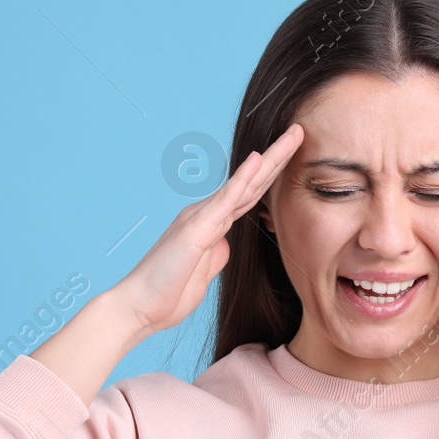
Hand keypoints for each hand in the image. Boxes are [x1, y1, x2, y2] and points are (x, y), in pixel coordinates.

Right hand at [117, 123, 303, 336]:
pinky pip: (225, 200)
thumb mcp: (203, 273)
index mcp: (211, 225)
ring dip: (270, 158)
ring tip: (293, 135)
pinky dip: (242, 179)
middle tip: (299, 132)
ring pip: (244, 183)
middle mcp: (206, 214)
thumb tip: (226, 245)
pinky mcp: (196, 228)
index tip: (293, 156)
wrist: (139, 306)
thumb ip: (216, 254)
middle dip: (278, 157)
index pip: (249, 195)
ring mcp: (201, 218)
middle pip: (251, 182)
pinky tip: (257, 159)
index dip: (272, 175)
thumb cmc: (168, 293)